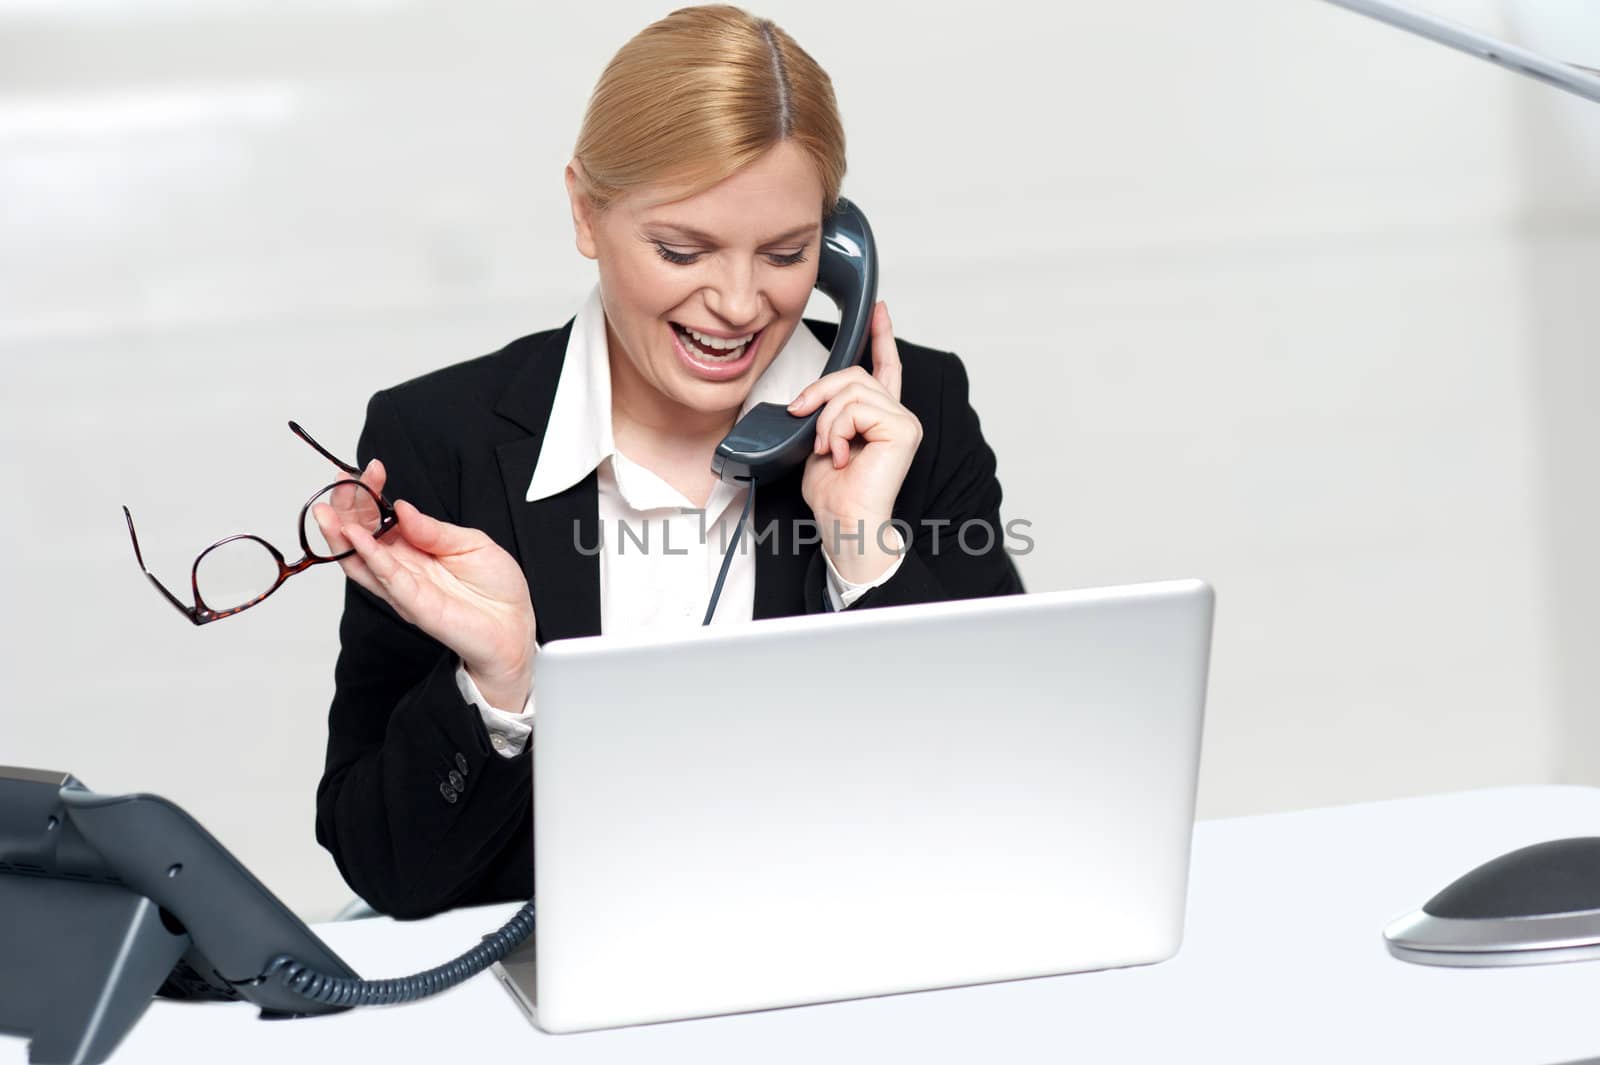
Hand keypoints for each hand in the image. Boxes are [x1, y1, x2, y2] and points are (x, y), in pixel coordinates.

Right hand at [312, 460, 537, 709]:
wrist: (514, 624)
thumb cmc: (495, 586)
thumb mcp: (470, 542)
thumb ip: (434, 529)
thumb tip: (402, 507)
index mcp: (414, 546)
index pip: (381, 516)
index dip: (371, 492)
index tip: (372, 468)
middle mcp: (402, 566)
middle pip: (361, 535)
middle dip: (347, 507)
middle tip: (342, 480)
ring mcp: (404, 587)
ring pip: (359, 560)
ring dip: (340, 535)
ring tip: (327, 512)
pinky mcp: (414, 604)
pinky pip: (386, 578)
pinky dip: (369, 556)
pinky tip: (356, 536)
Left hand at [787, 300, 922, 583]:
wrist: (844, 523)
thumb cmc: (834, 495)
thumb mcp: (820, 441)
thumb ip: (823, 413)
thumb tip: (806, 398)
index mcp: (880, 417)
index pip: (885, 368)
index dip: (882, 337)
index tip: (880, 310)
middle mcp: (897, 415)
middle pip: (854, 374)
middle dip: (819, 394)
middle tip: (801, 418)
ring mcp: (903, 421)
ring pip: (851, 390)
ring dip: (826, 420)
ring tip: (829, 450)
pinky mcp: (903, 429)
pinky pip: (857, 408)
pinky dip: (837, 429)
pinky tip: (842, 455)